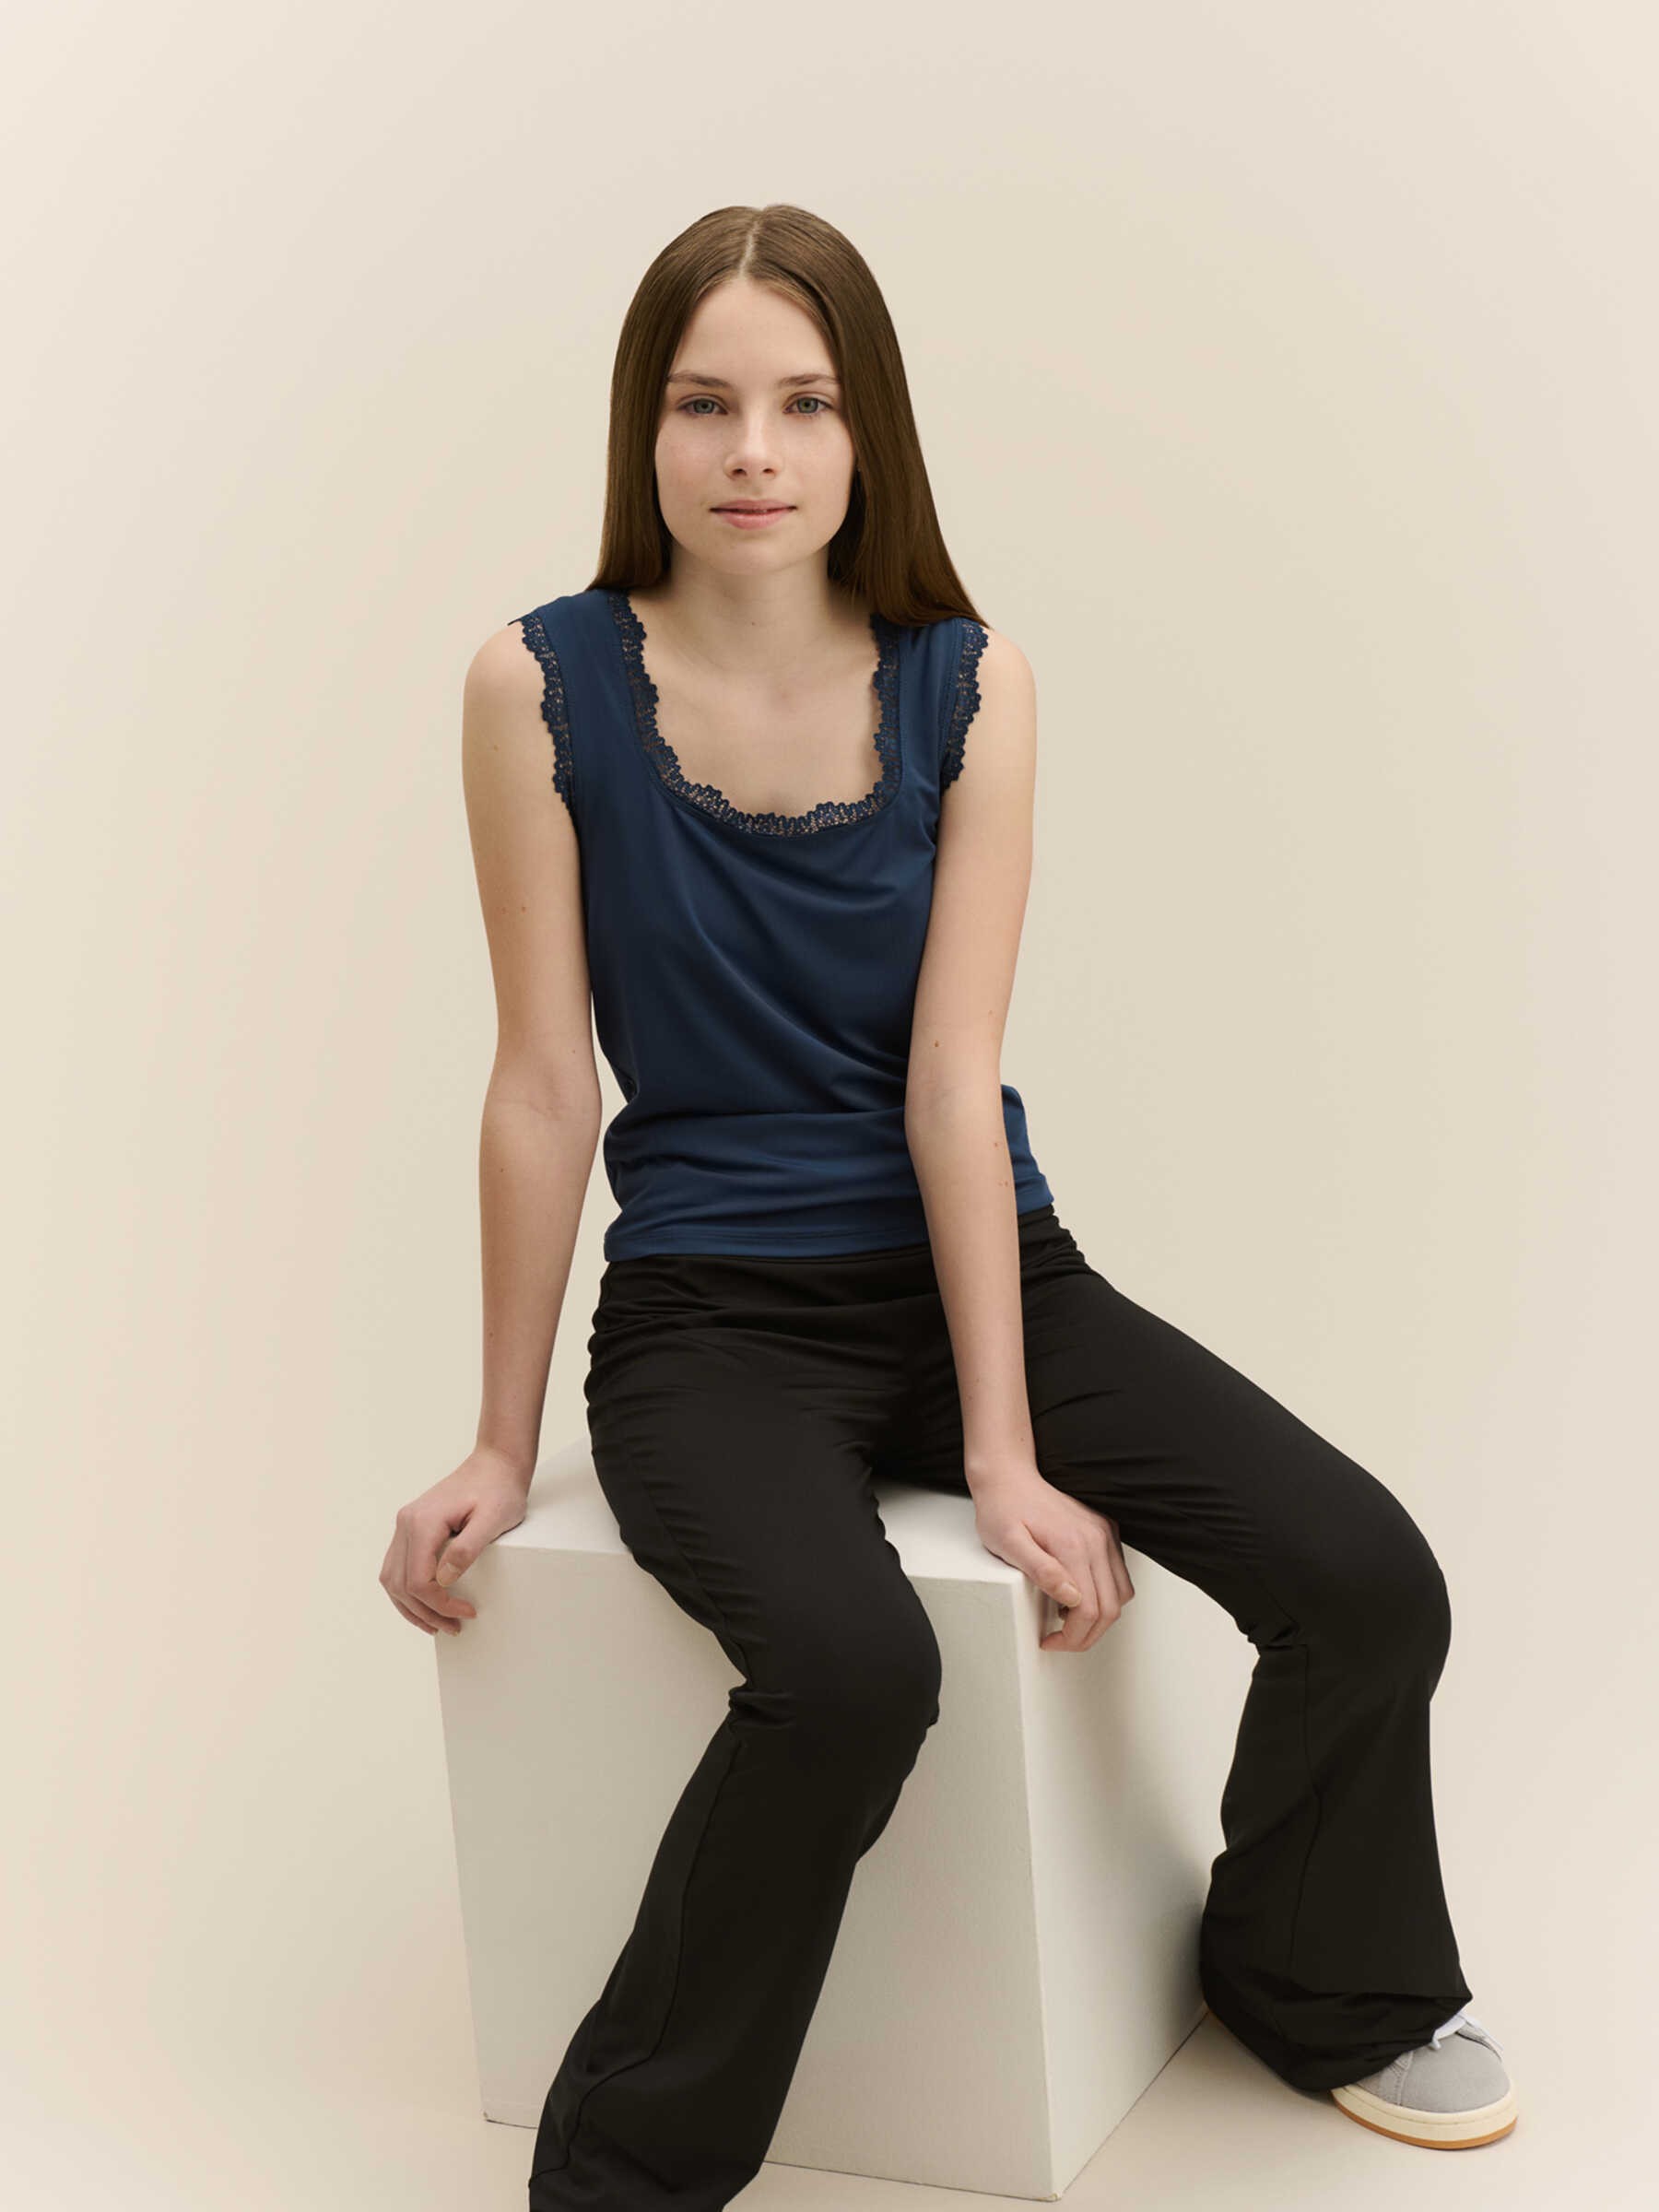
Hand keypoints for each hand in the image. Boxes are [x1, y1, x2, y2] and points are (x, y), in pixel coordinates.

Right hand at [379, 1445, 531, 1637]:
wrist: (496, 1463)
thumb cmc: (499, 1489)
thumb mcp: (493, 1520)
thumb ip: (467, 1549)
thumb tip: (443, 1580)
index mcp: (423, 1522)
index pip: (418, 1580)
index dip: (440, 1604)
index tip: (466, 1612)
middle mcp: (406, 1523)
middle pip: (401, 1584)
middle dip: (425, 1613)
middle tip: (453, 1628)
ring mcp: (405, 1524)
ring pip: (392, 1578)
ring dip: (411, 1607)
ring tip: (437, 1624)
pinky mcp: (411, 1527)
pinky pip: (398, 1567)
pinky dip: (407, 1591)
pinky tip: (425, 1603)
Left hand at [971, 1469, 1135, 1652]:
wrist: (1009, 1476)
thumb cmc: (1003, 1509)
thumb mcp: (1007, 1543)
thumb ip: (1041, 1570)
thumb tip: (1071, 1598)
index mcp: (1073, 1545)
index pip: (1089, 1609)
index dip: (1072, 1636)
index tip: (1050, 1641)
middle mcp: (1097, 1539)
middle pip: (1111, 1607)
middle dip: (1088, 1634)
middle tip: (1060, 1641)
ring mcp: (1104, 1533)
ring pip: (1121, 1592)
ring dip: (1100, 1616)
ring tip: (1068, 1620)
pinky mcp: (1105, 1530)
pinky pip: (1118, 1573)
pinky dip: (1105, 1594)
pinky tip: (1077, 1595)